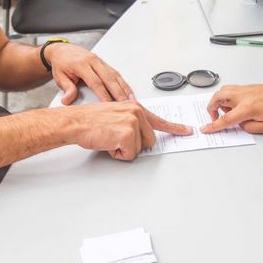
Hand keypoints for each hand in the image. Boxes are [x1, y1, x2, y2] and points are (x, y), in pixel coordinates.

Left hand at [43, 42, 133, 103]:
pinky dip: (123, 83)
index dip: (104, 94)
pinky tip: (129, 92)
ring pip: (115, 75)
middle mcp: (93, 61)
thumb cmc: (61, 64)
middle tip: (126, 104)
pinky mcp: (104, 63)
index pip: (95, 82)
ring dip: (124, 88)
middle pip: (109, 78)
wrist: (62, 50)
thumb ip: (66, 88)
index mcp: (81, 64)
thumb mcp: (59, 77)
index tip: (109, 105)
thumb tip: (67, 100)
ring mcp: (100, 61)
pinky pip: (116, 73)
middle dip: (119, 92)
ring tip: (132, 100)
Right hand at [64, 101, 191, 160]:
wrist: (76, 122)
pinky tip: (107, 143)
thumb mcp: (115, 114)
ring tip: (108, 138)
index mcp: (135, 107)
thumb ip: (131, 121)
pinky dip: (117, 154)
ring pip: (138, 149)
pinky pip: (128, 155)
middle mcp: (137, 112)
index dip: (175, 128)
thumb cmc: (90, 120)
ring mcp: (133, 123)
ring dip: (123, 149)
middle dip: (133, 145)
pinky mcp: (127, 135)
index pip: (159, 120)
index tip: (187, 131)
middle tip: (115, 137)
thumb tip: (140, 135)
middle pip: (149, 141)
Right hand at [202, 80, 262, 133]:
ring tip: (226, 111)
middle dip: (211, 108)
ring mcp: (245, 89)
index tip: (206, 129)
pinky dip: (226, 96)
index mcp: (247, 107)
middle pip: (218, 98)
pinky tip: (235, 104)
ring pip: (223, 90)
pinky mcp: (249, 86)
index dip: (214, 125)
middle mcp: (243, 95)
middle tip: (215, 118)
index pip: (225, 118)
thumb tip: (240, 124)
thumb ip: (249, 127)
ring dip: (218, 101)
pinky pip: (231, 89)